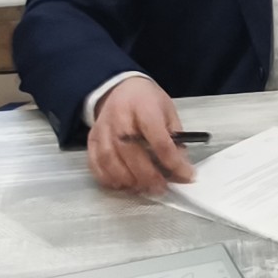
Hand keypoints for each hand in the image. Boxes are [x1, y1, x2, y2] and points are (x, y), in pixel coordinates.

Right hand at [88, 76, 193, 194]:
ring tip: (142, 188)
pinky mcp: (92, 138)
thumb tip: (181, 169)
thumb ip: (175, 139)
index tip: (186, 175)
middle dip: (148, 175)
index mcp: (144, 106)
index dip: (173, 162)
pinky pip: (95, 163)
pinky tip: (122, 184)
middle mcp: (120, 116)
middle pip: (131, 151)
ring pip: (110, 160)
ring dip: (127, 179)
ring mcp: (102, 128)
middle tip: (161, 188)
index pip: (159, 139)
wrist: (120, 89)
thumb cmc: (148, 102)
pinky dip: (108, 178)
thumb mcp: (168, 112)